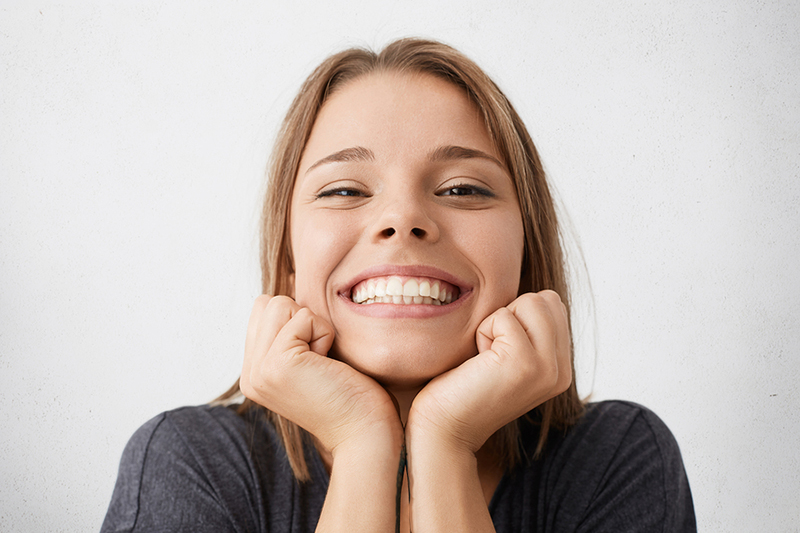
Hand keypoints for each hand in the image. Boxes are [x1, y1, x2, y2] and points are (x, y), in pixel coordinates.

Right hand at [240, 295, 402, 456]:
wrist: (366, 433)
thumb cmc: (351, 393)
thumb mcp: (311, 357)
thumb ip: (290, 329)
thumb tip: (291, 277)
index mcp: (254, 373)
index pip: (262, 310)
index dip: (297, 322)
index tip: (316, 358)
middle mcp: (249, 374)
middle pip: (268, 302)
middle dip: (303, 321)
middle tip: (321, 361)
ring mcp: (259, 370)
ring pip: (281, 303)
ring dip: (314, 326)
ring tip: (323, 362)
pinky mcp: (277, 364)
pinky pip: (303, 317)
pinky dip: (324, 334)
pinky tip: (329, 366)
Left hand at [407, 290, 572, 454]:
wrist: (444, 428)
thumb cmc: (464, 386)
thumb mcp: (507, 356)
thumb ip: (529, 332)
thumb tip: (536, 296)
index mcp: (561, 369)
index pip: (553, 305)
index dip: (517, 315)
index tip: (498, 351)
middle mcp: (562, 371)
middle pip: (547, 299)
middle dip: (510, 314)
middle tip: (490, 352)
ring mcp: (547, 368)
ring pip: (531, 302)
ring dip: (497, 322)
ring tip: (486, 356)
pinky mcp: (525, 363)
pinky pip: (504, 316)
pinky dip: (483, 332)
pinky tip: (477, 362)